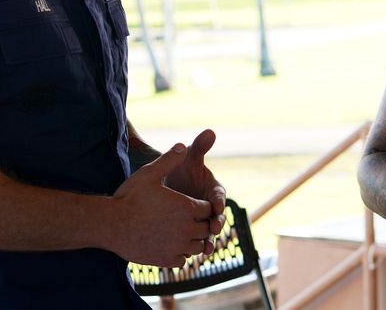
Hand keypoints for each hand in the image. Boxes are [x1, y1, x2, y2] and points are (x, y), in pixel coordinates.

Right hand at [110, 142, 218, 266]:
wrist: (110, 224)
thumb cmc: (129, 197)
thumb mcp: (149, 173)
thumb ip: (169, 160)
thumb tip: (182, 146)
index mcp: (187, 207)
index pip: (209, 208)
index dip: (203, 206)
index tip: (193, 204)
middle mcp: (186, 229)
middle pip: (207, 228)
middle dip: (201, 223)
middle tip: (189, 218)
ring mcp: (177, 246)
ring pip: (198, 246)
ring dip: (194, 239)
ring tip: (182, 232)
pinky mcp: (166, 260)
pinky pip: (183, 260)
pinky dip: (181, 253)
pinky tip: (171, 244)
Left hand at [162, 129, 225, 253]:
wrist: (165, 184)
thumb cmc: (180, 167)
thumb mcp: (189, 157)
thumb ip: (200, 146)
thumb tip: (210, 131)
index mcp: (214, 190)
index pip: (219, 197)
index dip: (220, 203)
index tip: (218, 208)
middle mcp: (211, 207)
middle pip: (217, 218)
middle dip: (216, 225)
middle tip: (213, 229)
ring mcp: (202, 220)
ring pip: (208, 234)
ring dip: (209, 242)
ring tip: (206, 249)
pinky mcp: (193, 230)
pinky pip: (196, 241)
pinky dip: (196, 248)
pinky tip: (191, 256)